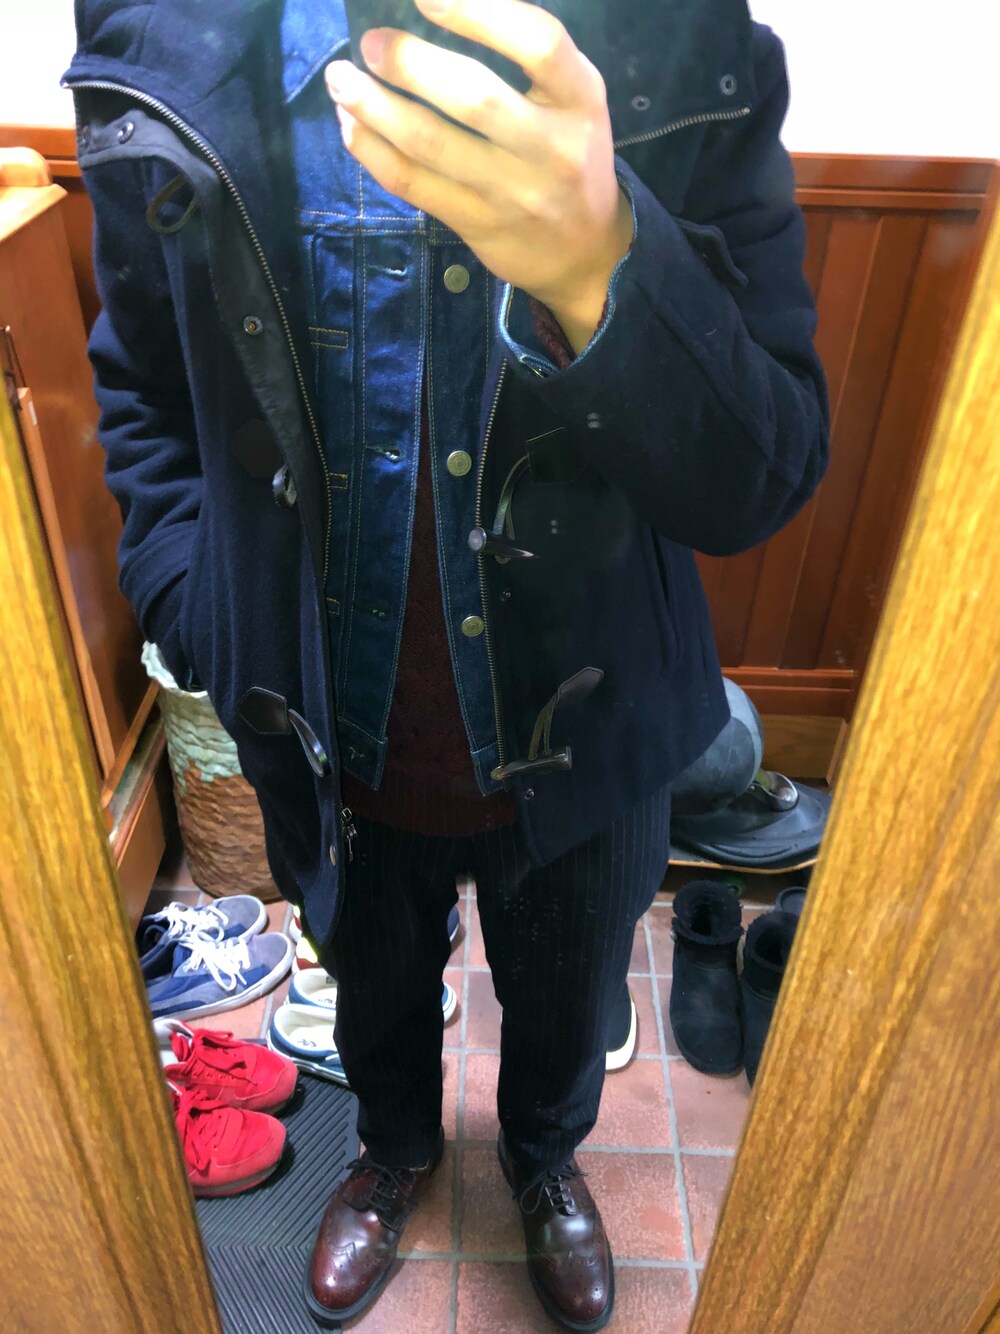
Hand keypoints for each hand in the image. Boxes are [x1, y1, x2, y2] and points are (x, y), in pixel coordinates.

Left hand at [324, 0, 632, 339]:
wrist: (585, 252)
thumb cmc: (569, 155)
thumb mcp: (572, 100)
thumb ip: (525, 58)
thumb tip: (435, 9)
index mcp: (581, 99)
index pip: (539, 43)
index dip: (478, 13)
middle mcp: (551, 147)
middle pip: (475, 98)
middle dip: (410, 64)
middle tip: (371, 43)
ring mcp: (512, 192)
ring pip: (431, 144)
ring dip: (374, 107)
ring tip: (340, 79)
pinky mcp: (477, 224)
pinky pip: (413, 184)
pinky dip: (373, 150)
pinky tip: (351, 124)